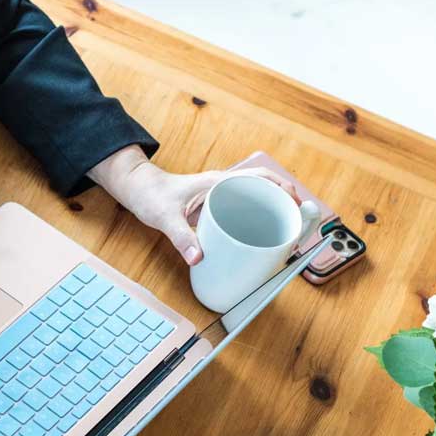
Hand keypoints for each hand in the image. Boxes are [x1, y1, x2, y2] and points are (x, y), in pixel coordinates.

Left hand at [92, 150, 299, 265]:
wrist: (137, 188)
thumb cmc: (150, 195)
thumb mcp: (165, 218)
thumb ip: (181, 238)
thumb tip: (199, 258)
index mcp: (218, 182)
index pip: (261, 177)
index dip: (283, 189)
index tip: (298, 205)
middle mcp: (223, 186)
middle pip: (265, 189)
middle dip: (285, 204)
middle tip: (298, 225)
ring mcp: (220, 195)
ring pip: (255, 199)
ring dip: (272, 212)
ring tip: (285, 233)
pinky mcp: (215, 206)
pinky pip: (242, 209)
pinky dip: (255, 220)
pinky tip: (258, 238)